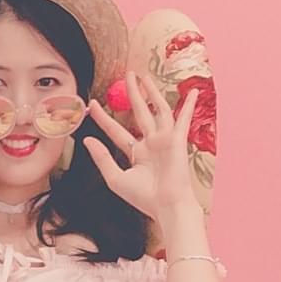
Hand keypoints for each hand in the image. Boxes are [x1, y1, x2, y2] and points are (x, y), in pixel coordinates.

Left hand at [85, 72, 201, 217]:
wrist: (165, 206)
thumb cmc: (143, 197)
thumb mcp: (115, 178)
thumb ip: (102, 158)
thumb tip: (87, 140)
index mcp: (136, 153)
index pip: (116, 131)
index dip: (104, 118)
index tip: (92, 104)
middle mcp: (150, 143)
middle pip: (139, 113)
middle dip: (133, 94)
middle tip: (127, 75)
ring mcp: (164, 140)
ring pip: (158, 110)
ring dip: (152, 93)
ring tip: (144, 77)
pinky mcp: (177, 140)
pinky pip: (183, 119)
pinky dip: (189, 106)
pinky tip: (193, 92)